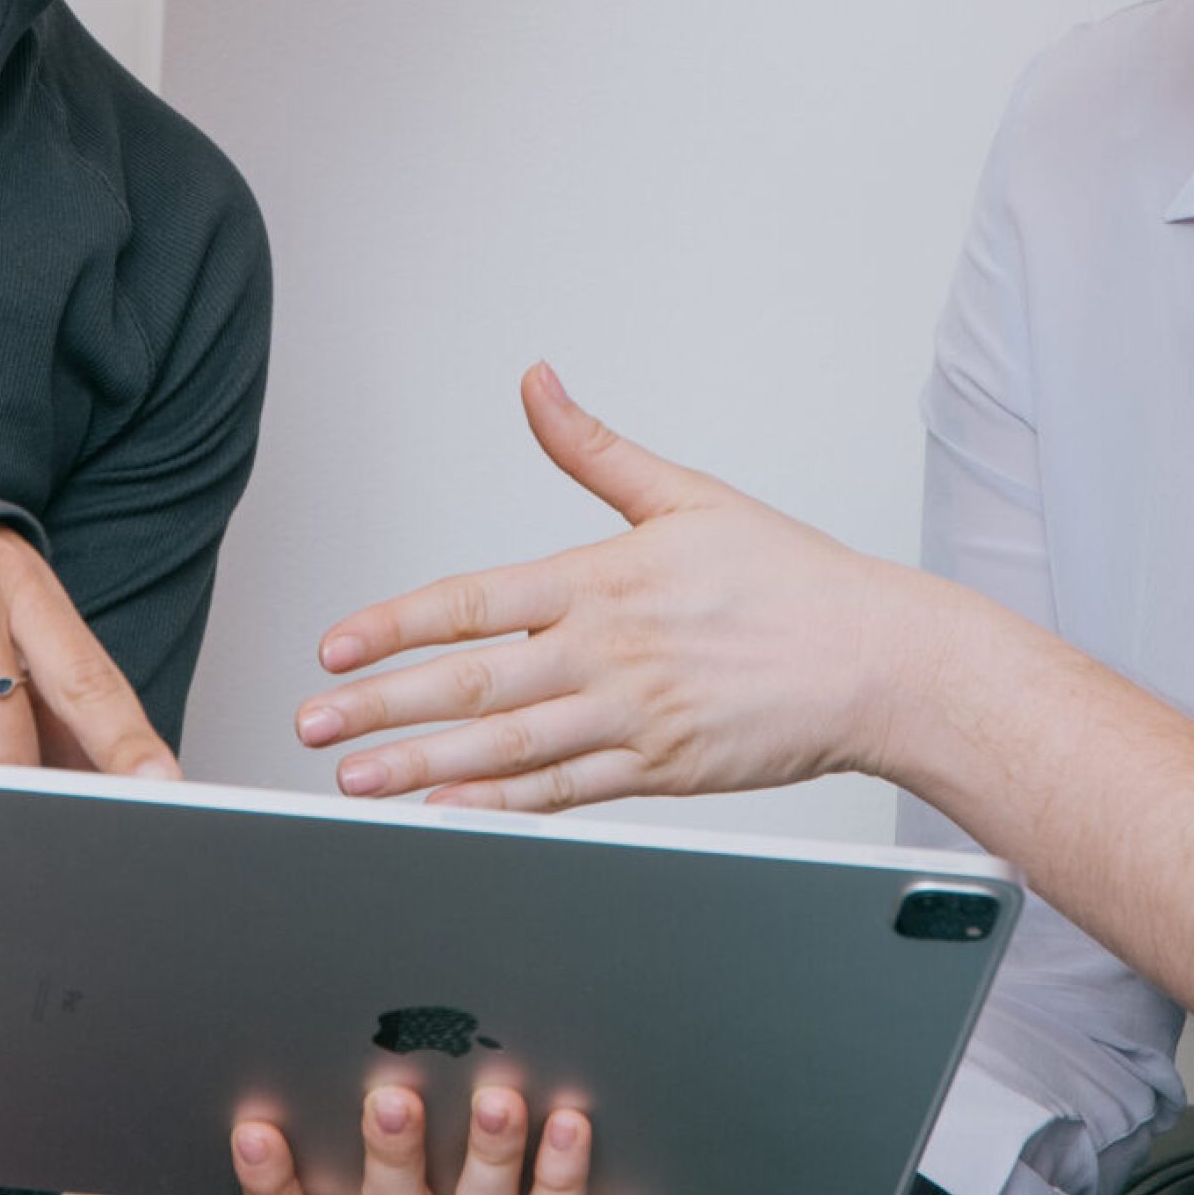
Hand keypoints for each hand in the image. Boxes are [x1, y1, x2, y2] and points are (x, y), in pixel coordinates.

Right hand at [232, 1086, 684, 1194]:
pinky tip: (568, 1128)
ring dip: (487, 1161)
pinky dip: (560, 1179)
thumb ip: (399, 1110)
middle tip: (393, 1099)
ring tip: (499, 1102)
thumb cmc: (498, 1186)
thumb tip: (378, 1018)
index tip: (254, 1129)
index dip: (272, 1190)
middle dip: (392, 1159)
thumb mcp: (433, 1154)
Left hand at [298, 362, 949, 809]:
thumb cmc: (789, 578)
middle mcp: (608, 652)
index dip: (396, 625)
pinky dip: (501, 806)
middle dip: (383, 707)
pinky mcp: (660, 770)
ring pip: (507, 748)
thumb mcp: (685, 493)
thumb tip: (536, 381)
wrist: (878, 660)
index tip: (334, 648)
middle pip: (474, 682)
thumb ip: (593, 447)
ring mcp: (633, 717)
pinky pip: (565, 793)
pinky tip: (447, 813)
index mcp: (603, 579)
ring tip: (356, 779)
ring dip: (422, 766)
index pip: (473, 602)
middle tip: (315, 724)